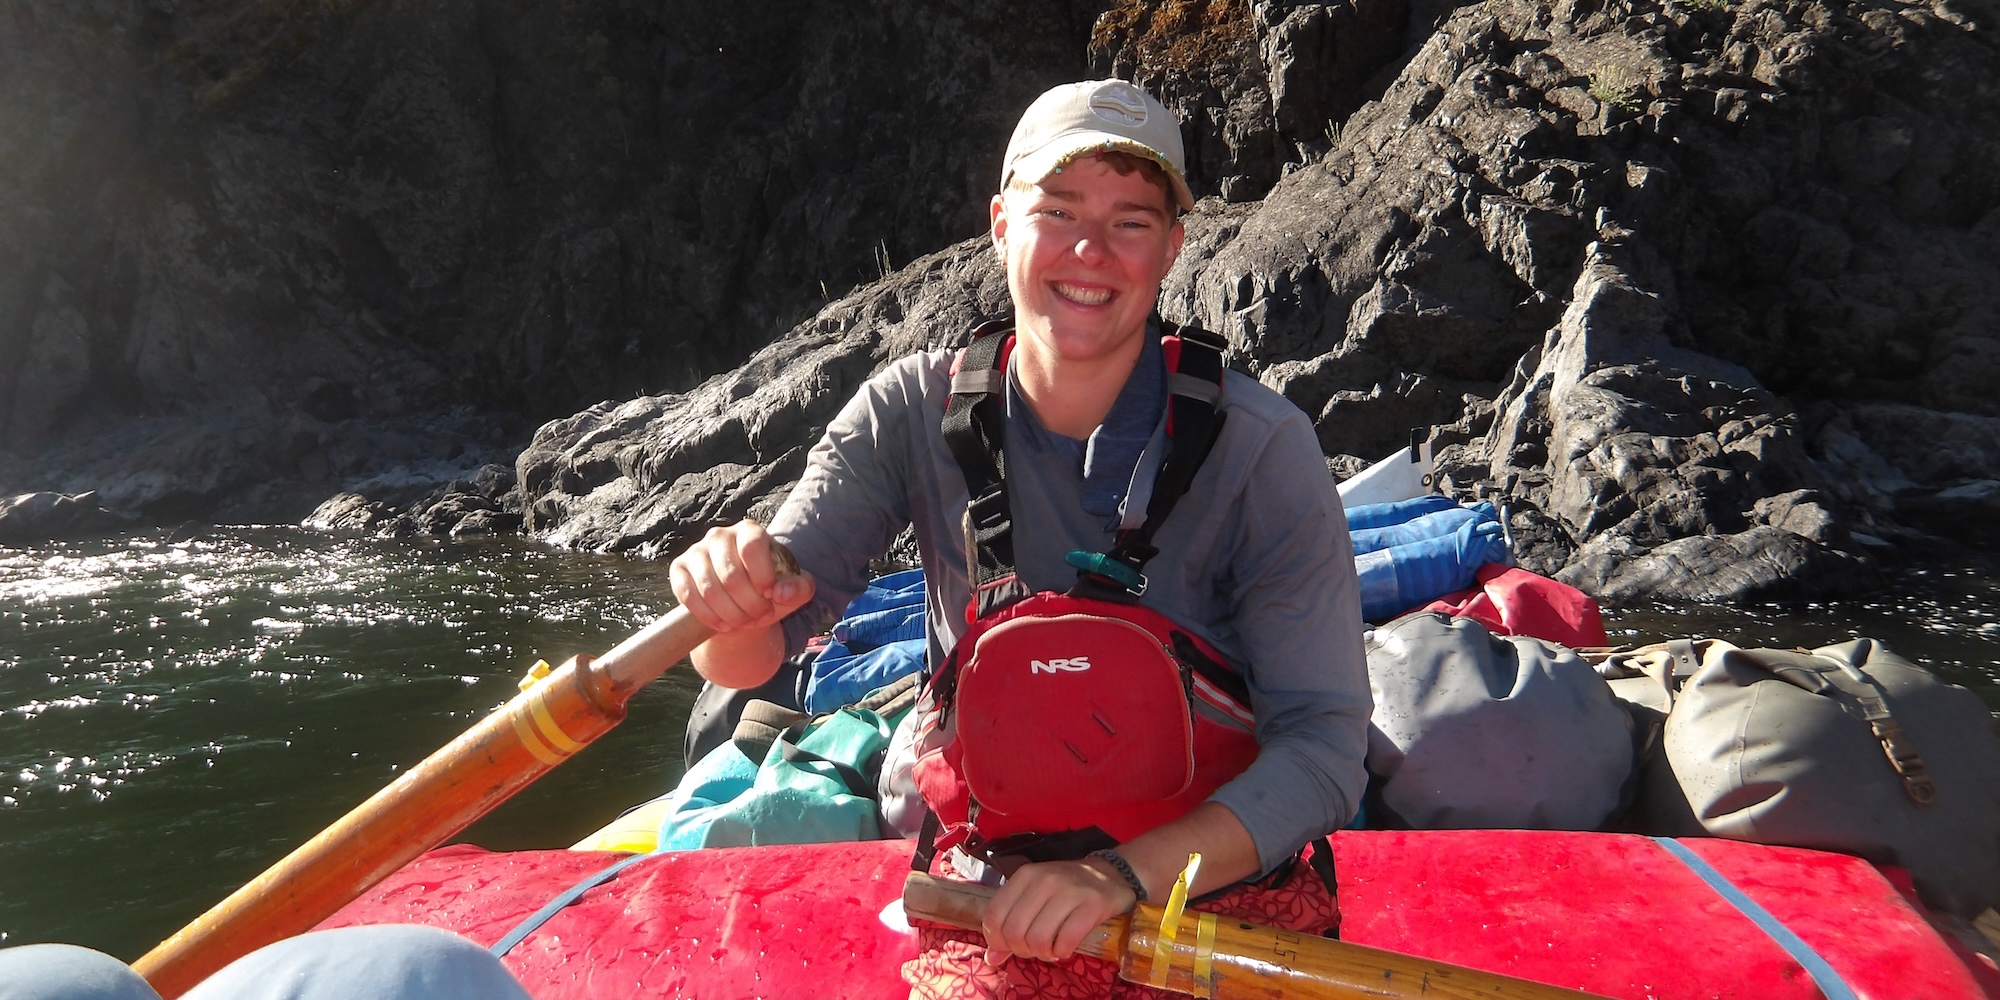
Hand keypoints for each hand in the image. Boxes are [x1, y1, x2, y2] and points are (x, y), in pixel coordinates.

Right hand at [669, 519, 814, 634]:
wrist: (742, 602)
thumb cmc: (770, 590)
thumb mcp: (794, 589)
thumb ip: (800, 588)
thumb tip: (782, 592)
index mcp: (750, 531)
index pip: (752, 546)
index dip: (762, 575)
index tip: (770, 596)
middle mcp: (720, 535)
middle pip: (731, 575)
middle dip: (749, 604)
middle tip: (761, 616)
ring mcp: (696, 551)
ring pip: (710, 589)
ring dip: (731, 614)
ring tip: (745, 623)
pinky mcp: (679, 569)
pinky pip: (688, 596)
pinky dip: (708, 616)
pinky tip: (724, 626)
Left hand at [980, 858, 1135, 966]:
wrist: (1110, 875)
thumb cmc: (1066, 889)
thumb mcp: (1034, 897)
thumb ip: (1010, 923)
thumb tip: (991, 958)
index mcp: (1025, 876)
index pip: (994, 915)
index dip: (996, 939)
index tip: (1009, 946)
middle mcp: (1045, 880)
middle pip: (1014, 931)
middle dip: (1021, 949)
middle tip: (1034, 948)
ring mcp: (1070, 891)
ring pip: (1038, 939)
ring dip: (1043, 953)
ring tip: (1051, 949)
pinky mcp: (1093, 905)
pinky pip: (1066, 941)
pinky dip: (1062, 951)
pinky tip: (1065, 948)